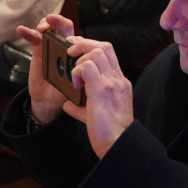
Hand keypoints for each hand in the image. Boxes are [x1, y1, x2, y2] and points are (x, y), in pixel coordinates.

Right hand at [15, 14, 77, 124]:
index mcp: (76, 54)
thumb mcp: (72, 86)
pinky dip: (27, 32)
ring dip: (45, 23)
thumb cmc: (64, 92)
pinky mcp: (38, 49)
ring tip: (41, 28)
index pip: (78, 39)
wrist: (48, 99)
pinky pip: (32, 37)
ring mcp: (50, 46)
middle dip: (59, 20)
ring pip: (49, 28)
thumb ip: (75, 78)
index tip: (69, 43)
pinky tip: (21, 30)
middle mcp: (64, 46)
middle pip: (64, 26)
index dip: (74, 38)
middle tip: (51, 20)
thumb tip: (77, 70)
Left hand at [62, 37, 133, 158]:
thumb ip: (82, 106)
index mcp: (119, 82)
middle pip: (103, 45)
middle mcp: (117, 78)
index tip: (76, 49)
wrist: (117, 143)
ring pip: (95, 51)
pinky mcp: (102, 89)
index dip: (91, 46)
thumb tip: (67, 105)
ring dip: (79, 58)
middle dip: (83, 44)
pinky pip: (87, 66)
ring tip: (73, 73)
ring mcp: (111, 82)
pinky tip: (75, 83)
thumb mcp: (96, 114)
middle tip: (69, 50)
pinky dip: (77, 71)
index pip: (108, 53)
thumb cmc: (109, 133)